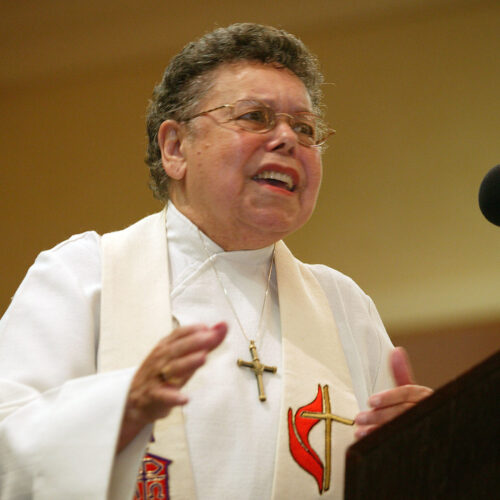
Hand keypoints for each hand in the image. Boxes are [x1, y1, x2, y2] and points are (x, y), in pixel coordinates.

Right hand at [117, 322, 226, 451]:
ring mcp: (156, 377)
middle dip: (194, 342)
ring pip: (172, 369)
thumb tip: (223, 326)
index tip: (209, 327)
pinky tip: (185, 398)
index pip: (178, 334)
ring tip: (203, 358)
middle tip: (211, 337)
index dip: (194, 330)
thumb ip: (205, 343)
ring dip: (187, 363)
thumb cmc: (163, 374)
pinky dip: (174, 397)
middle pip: (177, 349)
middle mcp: (160, 359)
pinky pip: (163, 396)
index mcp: (166, 347)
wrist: (135, 400)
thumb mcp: (183, 357)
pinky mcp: (154, 397)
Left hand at [354, 346, 432, 438]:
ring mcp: (428, 431)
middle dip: (379, 417)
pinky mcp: (423, 447)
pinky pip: (403, 447)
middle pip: (403, 413)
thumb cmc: (419, 409)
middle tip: (359, 418)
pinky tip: (370, 446)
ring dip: (378, 432)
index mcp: (426, 396)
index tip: (370, 401)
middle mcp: (429, 412)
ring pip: (402, 432)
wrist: (441, 434)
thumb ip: (402, 374)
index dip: (389, 397)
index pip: (407, 394)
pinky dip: (385, 446)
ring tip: (360, 433)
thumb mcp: (412, 392)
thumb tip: (396, 351)